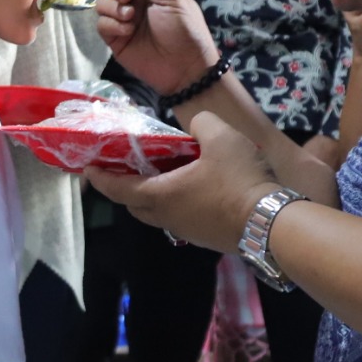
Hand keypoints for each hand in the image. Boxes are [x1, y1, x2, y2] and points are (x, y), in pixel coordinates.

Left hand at [85, 112, 275, 251]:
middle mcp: (168, 218)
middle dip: (124, 189)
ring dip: (152, 197)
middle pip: (135, 205)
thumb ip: (200, 123)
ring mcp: (189, 231)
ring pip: (159, 214)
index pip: (119, 188)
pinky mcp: (208, 238)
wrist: (272, 224)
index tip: (88, 169)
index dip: (101, 178)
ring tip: (161, 174)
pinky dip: (176, 203)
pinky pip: (181, 219)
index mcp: (161, 195)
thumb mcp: (219, 135)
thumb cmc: (238, 179)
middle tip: (125, 168)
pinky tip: (193, 187)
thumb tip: (197, 127)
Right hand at [95, 0, 217, 95]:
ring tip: (130, 18)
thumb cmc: (185, 31)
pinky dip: (112, 25)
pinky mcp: (116, 39)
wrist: (184, 69)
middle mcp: (135, 2)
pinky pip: (102, 24)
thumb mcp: (172, 1)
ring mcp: (124, 20)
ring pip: (103, 3)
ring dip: (113, 7)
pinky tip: (127, 31)